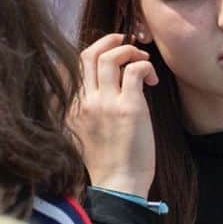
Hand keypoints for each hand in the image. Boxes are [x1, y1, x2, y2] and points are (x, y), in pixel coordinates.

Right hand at [70, 33, 156, 196]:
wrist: (117, 183)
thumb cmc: (102, 159)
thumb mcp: (75, 128)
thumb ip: (75, 104)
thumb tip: (84, 83)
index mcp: (72, 102)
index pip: (75, 63)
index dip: (94, 50)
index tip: (108, 51)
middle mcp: (85, 98)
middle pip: (90, 53)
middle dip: (109, 40)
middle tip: (124, 40)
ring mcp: (106, 102)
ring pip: (111, 57)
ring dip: (129, 50)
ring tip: (142, 58)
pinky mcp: (130, 108)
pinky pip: (134, 71)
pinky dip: (143, 66)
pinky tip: (150, 77)